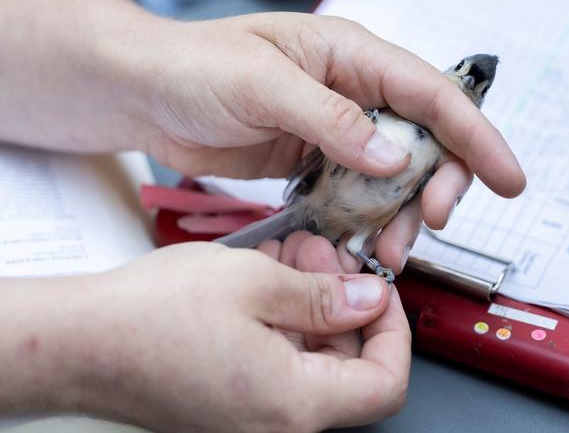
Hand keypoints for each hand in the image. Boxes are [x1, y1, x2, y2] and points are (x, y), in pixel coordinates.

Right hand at [61, 242, 409, 431]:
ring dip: (309, 301)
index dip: (393, 329)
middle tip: (323, 251)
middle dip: (343, 299)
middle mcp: (276, 424)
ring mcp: (250, 415)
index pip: (384, 382)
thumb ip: (325, 296)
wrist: (75, 343)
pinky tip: (265, 274)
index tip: (379, 287)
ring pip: (310, 358)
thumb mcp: (255, 282)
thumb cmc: (149, 317)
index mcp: (295, 405)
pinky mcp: (228, 400)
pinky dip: (281, 317)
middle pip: (347, 366)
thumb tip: (370, 299)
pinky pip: (276, 360)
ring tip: (288, 252)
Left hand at [136, 13, 525, 271]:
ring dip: (401, 215)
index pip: (432, 93)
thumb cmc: (194, 68)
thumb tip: (393, 159)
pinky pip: (358, 196)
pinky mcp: (316, 164)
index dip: (477, 135)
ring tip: (387, 250)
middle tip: (432, 222)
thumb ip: (330, 120)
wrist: (146, 96)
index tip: (508, 178)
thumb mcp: (261, 85)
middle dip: (439, 183)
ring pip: (395, 177)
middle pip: (425, 140)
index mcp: (350, 56)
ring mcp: (336, 132)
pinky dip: (366, 223)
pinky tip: (361, 244)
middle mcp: (353, 93)